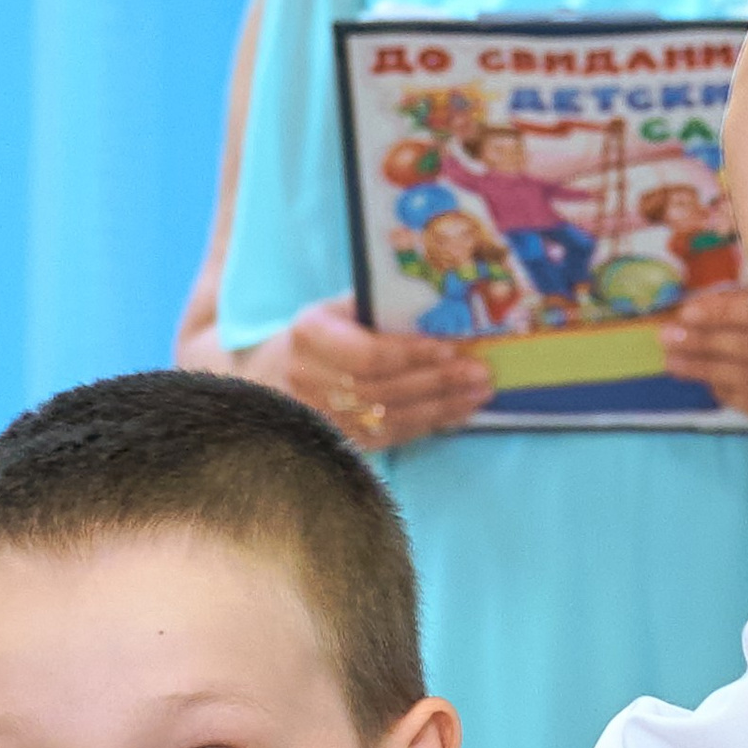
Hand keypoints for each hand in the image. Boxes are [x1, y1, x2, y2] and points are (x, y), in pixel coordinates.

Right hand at [254, 294, 493, 448]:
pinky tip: (455, 414)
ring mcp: (320, 418)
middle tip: (478, 374)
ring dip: (440, 408)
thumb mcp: (335, 309)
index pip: (368, 355)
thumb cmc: (316, 335)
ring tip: (478, 394)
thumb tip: (436, 305)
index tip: (451, 351)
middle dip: (437, 383)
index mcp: (310, 337)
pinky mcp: (336, 442)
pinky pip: (388, 438)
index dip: (412, 356)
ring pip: (389, 419)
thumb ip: (376, 307)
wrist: (269, 378)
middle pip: (383, 390)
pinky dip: (426, 426)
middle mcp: (310, 381)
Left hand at [658, 282, 747, 425]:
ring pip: (743, 378)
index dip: (717, 312)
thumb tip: (735, 264)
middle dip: (700, 342)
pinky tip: (710, 385)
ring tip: (672, 361)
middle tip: (666, 336)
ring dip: (704, 370)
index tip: (686, 312)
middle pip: (741, 347)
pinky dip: (731, 393)